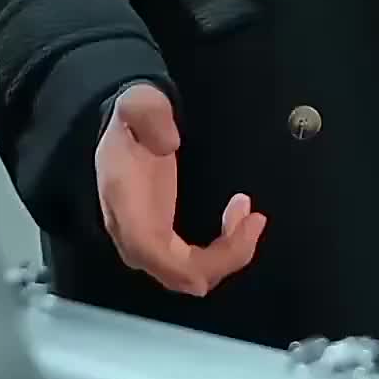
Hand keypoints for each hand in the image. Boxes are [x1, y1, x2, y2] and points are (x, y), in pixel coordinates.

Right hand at [95, 83, 266, 295]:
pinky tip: (236, 222)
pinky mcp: (163, 241)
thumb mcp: (137, 102)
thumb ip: (149, 114)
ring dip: (227, 254)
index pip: (153, 253)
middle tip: (254, 218)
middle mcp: (133, 234)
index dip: (198, 257)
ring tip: (249, 216)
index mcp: (124, 205)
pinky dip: (221, 252)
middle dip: (226, 256)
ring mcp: (148, 242)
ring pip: (190, 276)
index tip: (239, 226)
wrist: (126, 125)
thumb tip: (169, 143)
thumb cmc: (133, 119)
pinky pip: (193, 265)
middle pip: (179, 275)